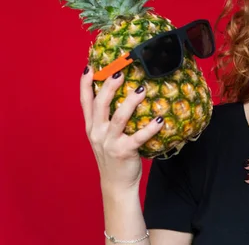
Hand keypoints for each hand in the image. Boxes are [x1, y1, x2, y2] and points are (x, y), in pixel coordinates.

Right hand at [80, 66, 163, 192]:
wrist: (116, 184)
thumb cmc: (113, 155)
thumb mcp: (103, 136)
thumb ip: (106, 118)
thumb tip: (122, 93)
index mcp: (91, 127)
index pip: (85, 102)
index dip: (85, 84)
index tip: (90, 67)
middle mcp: (97, 133)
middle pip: (100, 105)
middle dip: (109, 87)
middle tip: (120, 72)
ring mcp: (110, 143)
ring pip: (119, 118)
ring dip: (130, 102)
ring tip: (141, 90)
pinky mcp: (124, 152)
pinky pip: (139, 137)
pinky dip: (150, 127)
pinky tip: (160, 118)